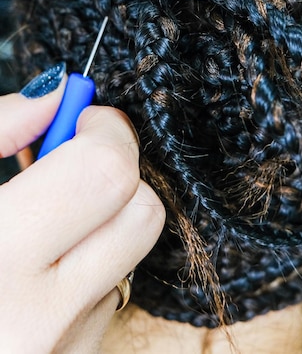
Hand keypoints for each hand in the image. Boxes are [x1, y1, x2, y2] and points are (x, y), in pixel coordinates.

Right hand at [0, 83, 164, 352]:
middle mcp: (37, 319)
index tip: (84, 118)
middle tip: (72, 157)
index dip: (105, 132)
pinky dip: (86, 264)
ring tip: (42, 217)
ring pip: (131, 252)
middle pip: (141, 213)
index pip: (105, 175)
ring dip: (100, 218)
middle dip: (115, 171)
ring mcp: (61, 350)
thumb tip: (54, 96)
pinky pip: (108, 292)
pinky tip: (36, 266)